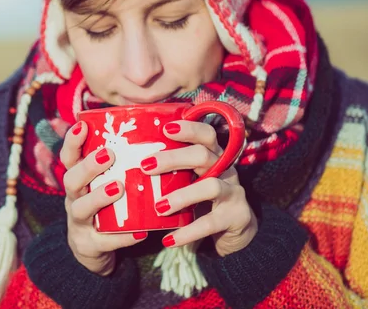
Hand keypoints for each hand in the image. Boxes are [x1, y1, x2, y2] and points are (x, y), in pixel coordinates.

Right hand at [60, 121, 147, 275]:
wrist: (91, 249)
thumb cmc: (104, 206)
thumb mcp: (103, 183)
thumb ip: (118, 163)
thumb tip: (150, 130)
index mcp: (78, 180)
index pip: (69, 157)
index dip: (72, 141)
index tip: (82, 125)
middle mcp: (74, 198)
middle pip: (71, 180)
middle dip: (89, 166)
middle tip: (109, 154)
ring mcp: (79, 222)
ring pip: (82, 208)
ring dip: (99, 197)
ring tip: (118, 188)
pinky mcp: (89, 245)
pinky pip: (104, 241)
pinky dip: (122, 237)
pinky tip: (139, 232)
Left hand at [140, 121, 257, 256]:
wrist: (235, 231)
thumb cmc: (202, 199)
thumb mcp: (190, 180)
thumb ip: (171, 170)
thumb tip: (129, 161)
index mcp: (213, 156)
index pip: (206, 134)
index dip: (189, 128)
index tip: (165, 129)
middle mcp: (226, 169)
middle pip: (204, 155)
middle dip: (174, 158)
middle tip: (145, 166)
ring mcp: (234, 192)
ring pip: (211, 187)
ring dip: (182, 196)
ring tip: (159, 207)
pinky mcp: (238, 217)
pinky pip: (211, 223)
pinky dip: (188, 232)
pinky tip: (169, 240)